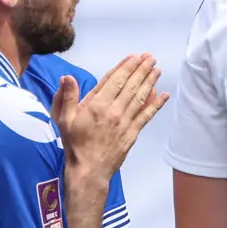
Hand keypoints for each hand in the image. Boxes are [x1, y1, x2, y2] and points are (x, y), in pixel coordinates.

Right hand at [50, 52, 165, 181]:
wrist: (89, 170)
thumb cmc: (75, 144)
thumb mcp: (63, 119)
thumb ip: (66, 97)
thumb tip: (67, 77)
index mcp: (97, 104)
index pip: (114, 80)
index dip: (125, 67)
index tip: (134, 57)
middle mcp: (114, 110)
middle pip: (130, 85)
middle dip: (141, 70)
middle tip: (150, 58)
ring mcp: (125, 122)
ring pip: (140, 97)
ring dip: (150, 82)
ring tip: (157, 70)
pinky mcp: (132, 133)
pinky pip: (146, 116)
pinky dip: (156, 104)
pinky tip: (163, 95)